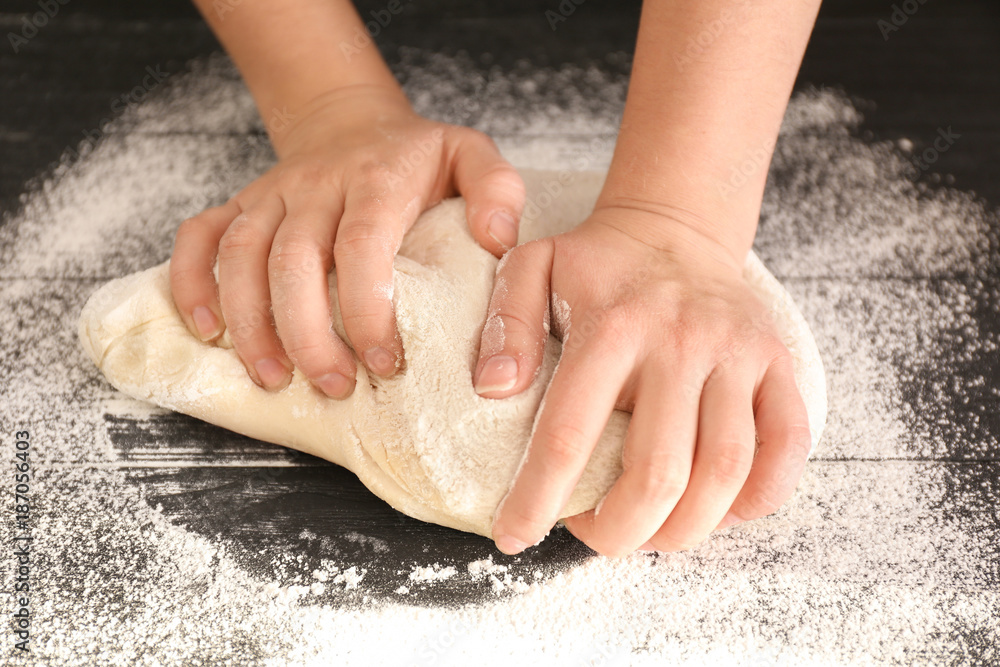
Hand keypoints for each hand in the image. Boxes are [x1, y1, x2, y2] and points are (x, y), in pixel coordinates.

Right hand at [170, 84, 524, 395]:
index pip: (362, 246)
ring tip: (273, 378)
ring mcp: (271, 195)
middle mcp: (316, 185)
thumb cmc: (417, 158)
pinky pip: (199, 237)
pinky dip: (191, 282)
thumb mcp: (470, 156)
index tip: (385, 364)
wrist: (350, 121)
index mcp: (376, 180)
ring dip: (251, 323)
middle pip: (294, 260)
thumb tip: (498, 241)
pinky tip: (206, 330)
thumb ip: (497, 190)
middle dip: (308, 333)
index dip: (367, 310)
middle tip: (334, 386)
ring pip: (242, 257)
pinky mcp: (241, 204)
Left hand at [477, 206, 811, 556]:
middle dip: (619, 531)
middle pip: (658, 472)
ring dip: (685, 527)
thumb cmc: (597, 264)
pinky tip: (719, 511)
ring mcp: (737, 353)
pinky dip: (759, 497)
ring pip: (725, 470)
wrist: (676, 226)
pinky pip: (788, 446)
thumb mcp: (531, 269)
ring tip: (649, 532)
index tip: (514, 535)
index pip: (569, 434)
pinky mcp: (777, 362)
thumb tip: (494, 389)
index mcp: (613, 325)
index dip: (538, 499)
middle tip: (593, 535)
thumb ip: (506, 325)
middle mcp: (681, 341)